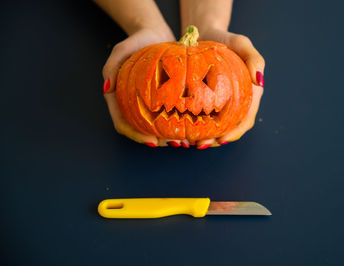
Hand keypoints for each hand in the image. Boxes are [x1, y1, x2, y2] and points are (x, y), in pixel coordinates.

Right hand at [102, 26, 175, 145]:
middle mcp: (132, 104)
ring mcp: (147, 103)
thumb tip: (107, 90)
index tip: (153, 142)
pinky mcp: (162, 99)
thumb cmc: (138, 40)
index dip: (136, 135)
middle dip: (157, 140)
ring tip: (184, 141)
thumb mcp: (121, 49)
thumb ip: (111, 67)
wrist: (155, 35)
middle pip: (141, 130)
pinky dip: (177, 123)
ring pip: (155, 127)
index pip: (123, 124)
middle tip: (175, 143)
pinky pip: (168, 115)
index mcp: (119, 98)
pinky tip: (191, 127)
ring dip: (168, 136)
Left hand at [195, 28, 264, 147]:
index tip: (221, 140)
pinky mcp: (211, 101)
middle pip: (232, 127)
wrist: (208, 36)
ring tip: (193, 143)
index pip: (246, 118)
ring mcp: (225, 102)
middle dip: (219, 139)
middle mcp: (239, 101)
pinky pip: (207, 117)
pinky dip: (200, 126)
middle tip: (202, 144)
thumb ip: (254, 59)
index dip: (235, 131)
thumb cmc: (226, 39)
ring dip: (209, 137)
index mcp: (250, 93)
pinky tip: (187, 130)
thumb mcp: (241, 43)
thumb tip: (260, 83)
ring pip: (220, 126)